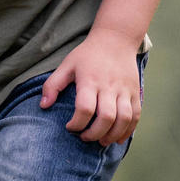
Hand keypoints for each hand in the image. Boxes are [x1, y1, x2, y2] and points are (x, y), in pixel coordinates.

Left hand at [41, 26, 143, 143]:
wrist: (116, 39)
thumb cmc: (88, 54)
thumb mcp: (67, 65)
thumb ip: (53, 85)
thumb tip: (43, 105)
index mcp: (90, 80)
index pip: (85, 108)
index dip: (77, 123)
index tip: (70, 127)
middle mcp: (109, 86)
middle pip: (106, 117)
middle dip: (94, 134)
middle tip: (84, 138)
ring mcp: (124, 89)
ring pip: (124, 119)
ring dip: (112, 135)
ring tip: (101, 141)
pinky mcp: (135, 92)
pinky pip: (136, 115)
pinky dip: (128, 130)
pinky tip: (118, 139)